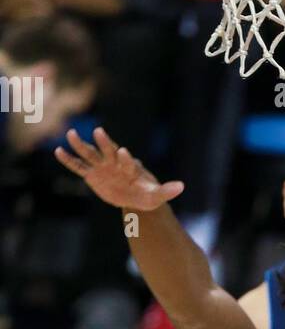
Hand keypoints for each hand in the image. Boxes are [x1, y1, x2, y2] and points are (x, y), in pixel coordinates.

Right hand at [54, 126, 184, 209]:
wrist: (135, 197)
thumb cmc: (147, 195)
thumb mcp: (157, 196)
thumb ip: (167, 190)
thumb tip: (182, 187)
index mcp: (130, 168)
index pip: (128, 161)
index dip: (126, 158)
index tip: (124, 152)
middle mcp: (115, 164)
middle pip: (108, 151)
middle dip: (104, 143)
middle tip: (99, 131)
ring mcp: (102, 168)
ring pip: (90, 155)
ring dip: (81, 145)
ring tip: (70, 134)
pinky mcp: (92, 175)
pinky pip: (79, 167)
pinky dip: (69, 160)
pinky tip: (58, 151)